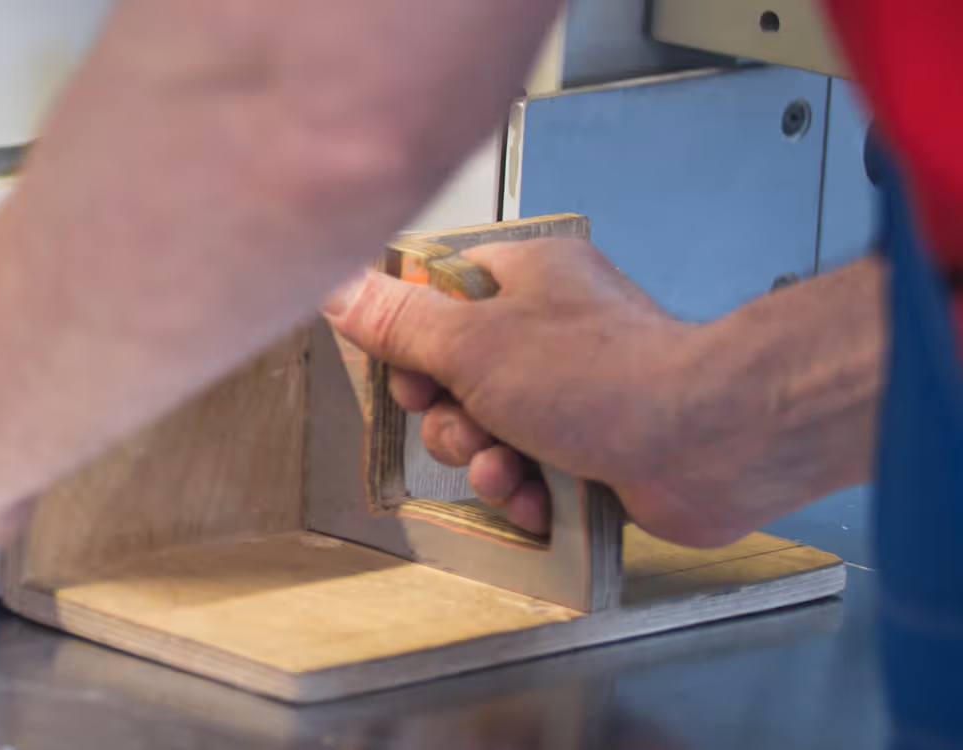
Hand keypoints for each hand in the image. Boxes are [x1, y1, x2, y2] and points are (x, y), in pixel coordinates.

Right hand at [322, 238, 829, 547]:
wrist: (709, 443)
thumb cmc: (605, 378)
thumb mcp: (473, 344)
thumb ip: (400, 321)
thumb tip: (341, 288)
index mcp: (527, 279)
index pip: (439, 295)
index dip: (411, 343)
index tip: (411, 374)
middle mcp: (553, 327)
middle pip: (455, 375)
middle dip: (449, 419)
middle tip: (468, 423)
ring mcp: (577, 390)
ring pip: (488, 431)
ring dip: (483, 461)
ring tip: (509, 467)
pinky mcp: (597, 445)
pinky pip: (529, 470)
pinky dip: (524, 489)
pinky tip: (536, 496)